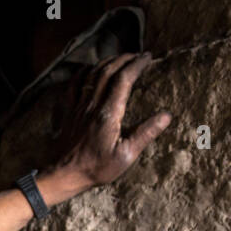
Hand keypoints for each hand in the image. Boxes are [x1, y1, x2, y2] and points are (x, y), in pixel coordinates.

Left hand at [39, 53, 170, 203]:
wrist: (65, 174)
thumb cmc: (96, 168)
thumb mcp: (126, 156)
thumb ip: (145, 133)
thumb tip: (166, 116)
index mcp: (108, 114)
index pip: (124, 80)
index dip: (136, 65)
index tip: (148, 58)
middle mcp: (92, 105)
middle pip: (108, 71)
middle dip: (124, 59)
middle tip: (137, 56)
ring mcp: (78, 106)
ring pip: (92, 74)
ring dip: (107, 62)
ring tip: (120, 58)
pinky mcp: (69, 111)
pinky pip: (74, 84)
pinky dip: (83, 72)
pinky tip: (90, 69)